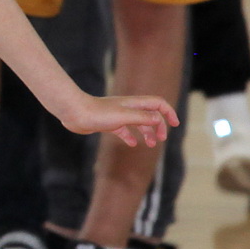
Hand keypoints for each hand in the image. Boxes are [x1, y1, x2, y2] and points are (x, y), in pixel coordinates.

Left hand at [60, 92, 179, 149]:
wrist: (74, 113)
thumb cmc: (97, 113)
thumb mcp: (123, 116)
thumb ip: (141, 118)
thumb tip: (157, 120)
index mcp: (134, 103)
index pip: (157, 104)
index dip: (168, 112)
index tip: (175, 124)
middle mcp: (128, 108)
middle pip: (150, 114)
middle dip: (159, 126)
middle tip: (161, 139)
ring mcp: (118, 115)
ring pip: (138, 123)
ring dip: (147, 132)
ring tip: (150, 145)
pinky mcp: (108, 123)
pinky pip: (124, 130)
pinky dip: (130, 136)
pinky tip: (132, 144)